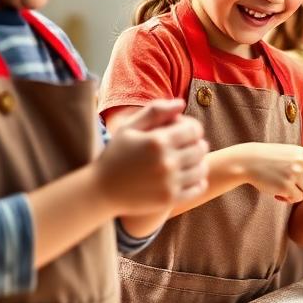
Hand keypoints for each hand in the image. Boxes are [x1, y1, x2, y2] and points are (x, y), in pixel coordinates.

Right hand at [96, 99, 207, 214]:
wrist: (101, 191)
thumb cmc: (116, 155)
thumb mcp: (129, 128)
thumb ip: (155, 111)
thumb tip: (181, 103)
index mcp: (157, 141)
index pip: (194, 130)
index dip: (193, 129)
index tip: (186, 132)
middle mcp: (166, 162)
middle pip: (200, 148)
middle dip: (197, 144)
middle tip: (190, 146)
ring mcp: (169, 183)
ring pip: (202, 168)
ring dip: (199, 163)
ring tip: (190, 161)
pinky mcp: (170, 199)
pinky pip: (198, 188)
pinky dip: (198, 181)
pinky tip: (189, 177)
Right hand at [231, 143, 302, 203]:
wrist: (248, 161)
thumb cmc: (268, 158)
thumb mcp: (289, 153)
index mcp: (302, 153)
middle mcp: (301, 163)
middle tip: (292, 184)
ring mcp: (294, 175)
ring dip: (297, 194)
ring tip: (282, 187)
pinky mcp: (286, 186)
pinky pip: (296, 199)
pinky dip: (289, 199)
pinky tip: (278, 193)